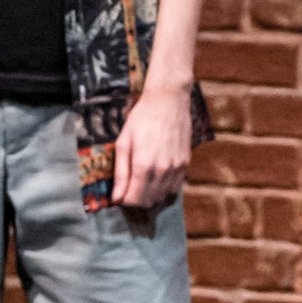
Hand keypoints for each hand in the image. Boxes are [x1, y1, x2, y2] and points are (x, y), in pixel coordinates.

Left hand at [111, 80, 194, 215]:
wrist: (168, 101)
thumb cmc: (142, 118)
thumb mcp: (123, 143)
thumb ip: (120, 173)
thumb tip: (116, 198)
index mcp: (143, 165)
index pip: (133, 200)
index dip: (123, 200)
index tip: (119, 193)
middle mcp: (162, 170)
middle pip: (148, 201)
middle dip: (135, 199)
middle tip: (129, 187)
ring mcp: (176, 168)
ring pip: (162, 197)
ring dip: (150, 194)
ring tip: (142, 181)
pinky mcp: (185, 163)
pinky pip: (175, 188)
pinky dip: (164, 188)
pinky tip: (157, 176)